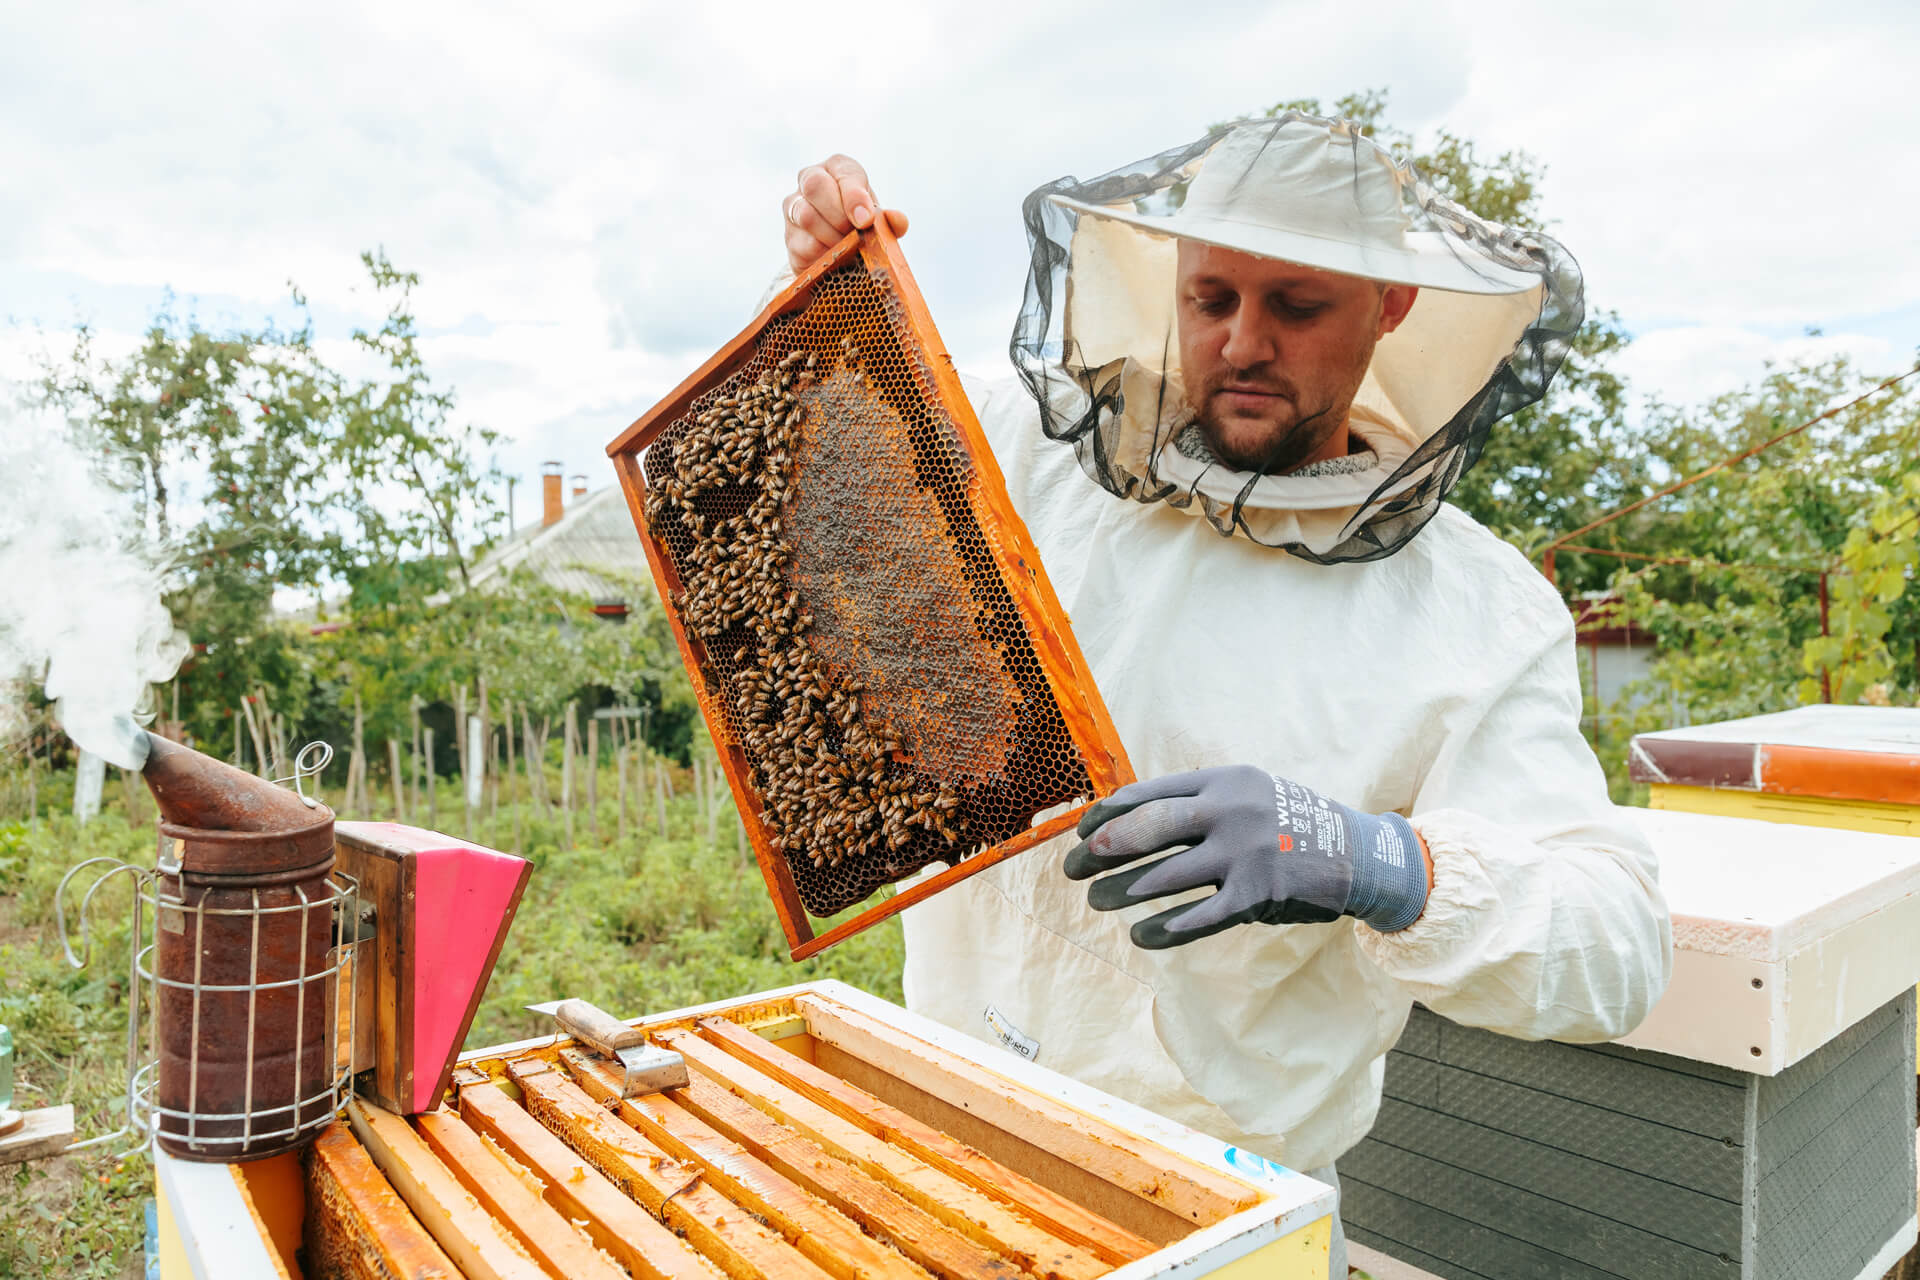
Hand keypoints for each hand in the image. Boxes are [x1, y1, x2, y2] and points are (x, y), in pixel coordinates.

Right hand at [783, 155, 909, 273]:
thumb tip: (897, 220)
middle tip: (856, 233)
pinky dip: (823, 255)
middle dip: (839, 214)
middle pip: (815, 186)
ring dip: (832, 237)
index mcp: (837, 168)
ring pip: (806, 215)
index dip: (854, 196)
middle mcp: (810, 179)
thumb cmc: (863, 226)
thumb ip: (891, 220)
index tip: (866, 220)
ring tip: (849, 248)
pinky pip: (803, 244)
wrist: (841, 253)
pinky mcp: (790, 236)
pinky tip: (836, 259)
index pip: (843, 172)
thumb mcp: (880, 221)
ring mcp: (794, 206)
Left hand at [1063, 765, 1430, 948]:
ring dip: (1122, 891)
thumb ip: (1196, 802)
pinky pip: (1198, 917)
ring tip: (1097, 900)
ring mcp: (1244, 853)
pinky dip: (1163, 929)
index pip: (1148, 792)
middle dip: (1102, 849)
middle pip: (1149, 828)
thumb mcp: (1245, 792)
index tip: (1080, 831)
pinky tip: (1139, 935)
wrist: (1356, 853)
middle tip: (1073, 867)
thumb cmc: (1285, 823)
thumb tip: (1124, 819)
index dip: (1106, 814)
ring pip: (1165, 876)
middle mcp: (1231, 811)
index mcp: (1223, 781)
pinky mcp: (1256, 895)